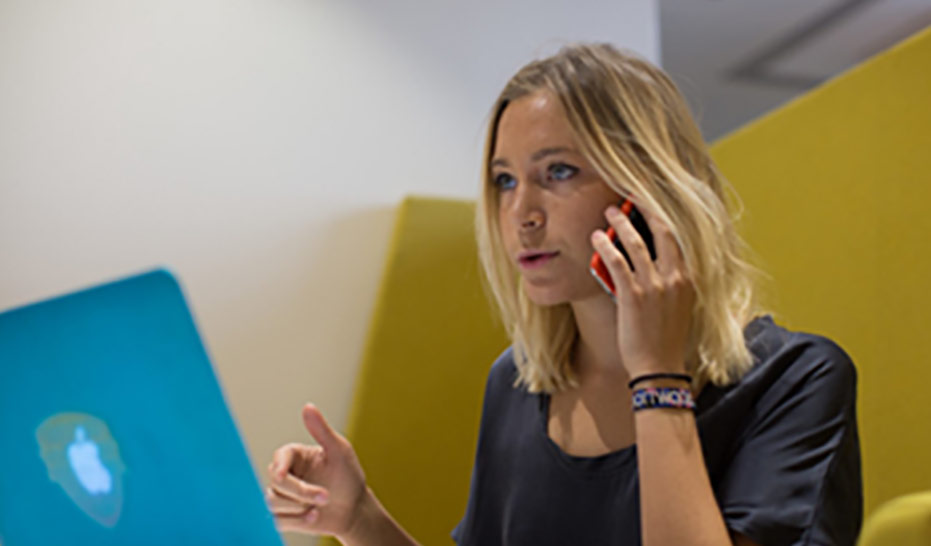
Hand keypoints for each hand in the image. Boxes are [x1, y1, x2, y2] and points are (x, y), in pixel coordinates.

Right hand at [266, 403, 367, 537]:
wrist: (354, 510)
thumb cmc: (348, 477)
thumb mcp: (339, 451)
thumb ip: (322, 431)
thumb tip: (308, 406)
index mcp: (295, 455)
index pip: (280, 458)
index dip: (280, 466)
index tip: (283, 475)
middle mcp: (286, 474)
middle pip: (276, 482)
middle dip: (300, 492)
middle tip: (325, 497)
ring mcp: (283, 496)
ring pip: (273, 502)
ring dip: (299, 508)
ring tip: (321, 507)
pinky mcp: (283, 515)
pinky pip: (276, 520)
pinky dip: (296, 521)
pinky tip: (314, 517)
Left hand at [590, 201, 695, 377]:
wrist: (659, 367)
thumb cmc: (665, 338)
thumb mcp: (677, 304)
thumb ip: (670, 280)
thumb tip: (651, 258)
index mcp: (688, 277)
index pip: (677, 236)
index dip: (662, 215)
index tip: (650, 201)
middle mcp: (674, 277)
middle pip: (661, 230)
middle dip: (644, 208)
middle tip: (630, 196)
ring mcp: (654, 285)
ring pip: (635, 242)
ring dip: (620, 222)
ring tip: (608, 211)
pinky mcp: (633, 295)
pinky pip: (616, 262)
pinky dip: (605, 246)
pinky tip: (596, 237)